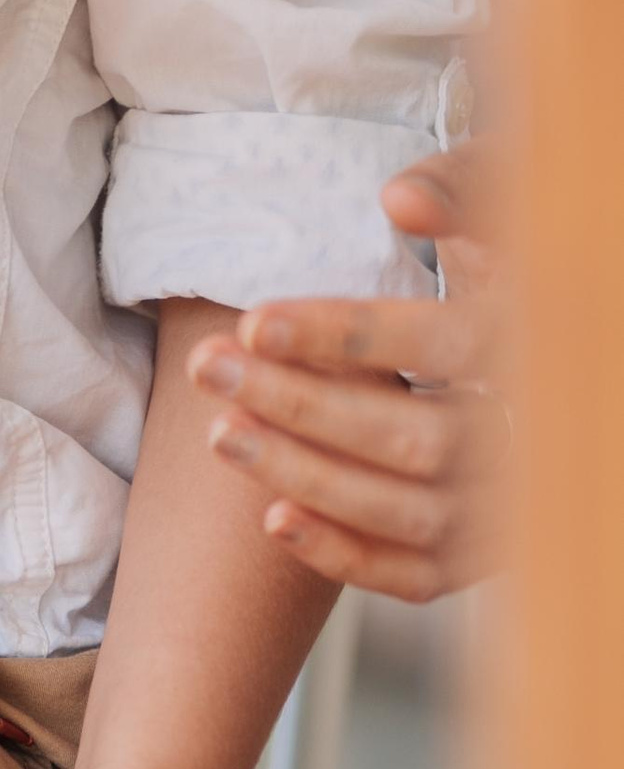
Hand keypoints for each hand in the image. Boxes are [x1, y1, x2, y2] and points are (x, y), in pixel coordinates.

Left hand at [191, 147, 506, 599]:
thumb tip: (400, 197)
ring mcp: (514, 502)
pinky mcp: (489, 549)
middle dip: (299, 404)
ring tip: (222, 432)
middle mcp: (532, 431)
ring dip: (306, 476)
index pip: (441, 346)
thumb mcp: (507, 205)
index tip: (255, 323)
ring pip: (411, 511)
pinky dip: (348, 557)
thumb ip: (459, 191)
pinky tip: (274, 518)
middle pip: (415, 436)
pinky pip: (422, 576)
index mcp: (532, 341)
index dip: (348, 337)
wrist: (562, 346)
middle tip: (206, 365)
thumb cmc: (515, 259)